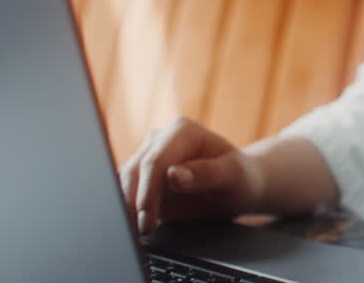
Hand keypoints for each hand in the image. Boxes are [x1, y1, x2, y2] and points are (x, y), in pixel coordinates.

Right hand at [119, 117, 263, 235]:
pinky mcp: (143, 177)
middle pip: (134, 171)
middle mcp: (161, 140)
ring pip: (124, 180)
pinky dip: (125, 209)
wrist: (239, 187)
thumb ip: (206, 174)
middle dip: (133, 202)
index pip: (155, 161)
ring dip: (126, 207)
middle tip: (142, 231)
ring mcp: (149, 157)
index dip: (148, 191)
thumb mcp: (233, 176)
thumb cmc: (240, 178)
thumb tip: (173, 175)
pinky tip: (132, 226)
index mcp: (183, 131)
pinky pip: (126, 191)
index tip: (147, 216)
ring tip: (136, 232)